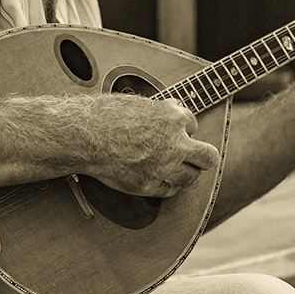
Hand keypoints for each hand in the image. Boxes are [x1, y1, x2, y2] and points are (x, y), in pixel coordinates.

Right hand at [81, 94, 220, 197]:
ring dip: (185, 173)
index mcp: (173, 117)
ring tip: (175, 169)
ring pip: (192, 178)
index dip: (183, 129)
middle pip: (208, 157)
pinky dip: (167, 185)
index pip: (194, 124)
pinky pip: (170, 190)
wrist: (86, 135)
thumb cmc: (107, 115)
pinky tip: (159, 178)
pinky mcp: (150, 185)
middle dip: (203, 156)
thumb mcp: (140, 103)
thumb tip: (175, 109)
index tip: (174, 132)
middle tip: (193, 156)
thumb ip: (162, 110)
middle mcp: (175, 142)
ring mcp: (164, 166)